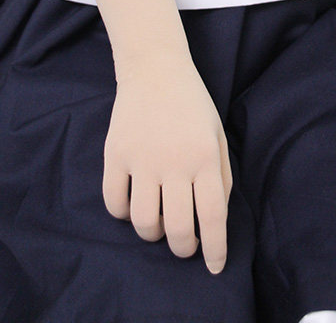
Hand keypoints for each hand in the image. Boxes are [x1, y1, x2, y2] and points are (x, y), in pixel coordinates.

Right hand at [101, 49, 232, 274]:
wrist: (155, 68)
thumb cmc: (192, 103)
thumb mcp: (217, 135)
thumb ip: (221, 176)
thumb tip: (214, 219)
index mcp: (204, 157)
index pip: (212, 216)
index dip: (215, 248)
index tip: (214, 266)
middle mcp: (174, 162)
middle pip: (178, 228)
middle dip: (184, 248)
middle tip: (185, 245)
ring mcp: (141, 159)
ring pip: (144, 222)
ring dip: (153, 233)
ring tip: (160, 222)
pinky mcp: (115, 154)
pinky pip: (114, 202)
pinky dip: (123, 213)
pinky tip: (134, 204)